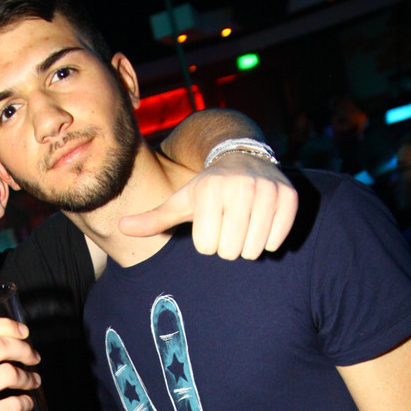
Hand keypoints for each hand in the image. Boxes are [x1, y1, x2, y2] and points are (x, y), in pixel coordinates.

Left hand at [119, 153, 297, 260]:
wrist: (243, 158)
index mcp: (209, 190)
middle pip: (230, 252)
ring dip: (247, 244)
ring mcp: (267, 191)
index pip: (207, 248)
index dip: (207, 242)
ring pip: (254, 250)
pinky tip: (261, 220)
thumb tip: (121, 227)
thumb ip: (153, 219)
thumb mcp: (179, 202)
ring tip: (243, 222)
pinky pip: (276, 241)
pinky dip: (268, 238)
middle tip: (228, 224)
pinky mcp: (289, 198)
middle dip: (227, 245)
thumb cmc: (206, 189)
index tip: (210, 222)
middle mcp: (240, 186)